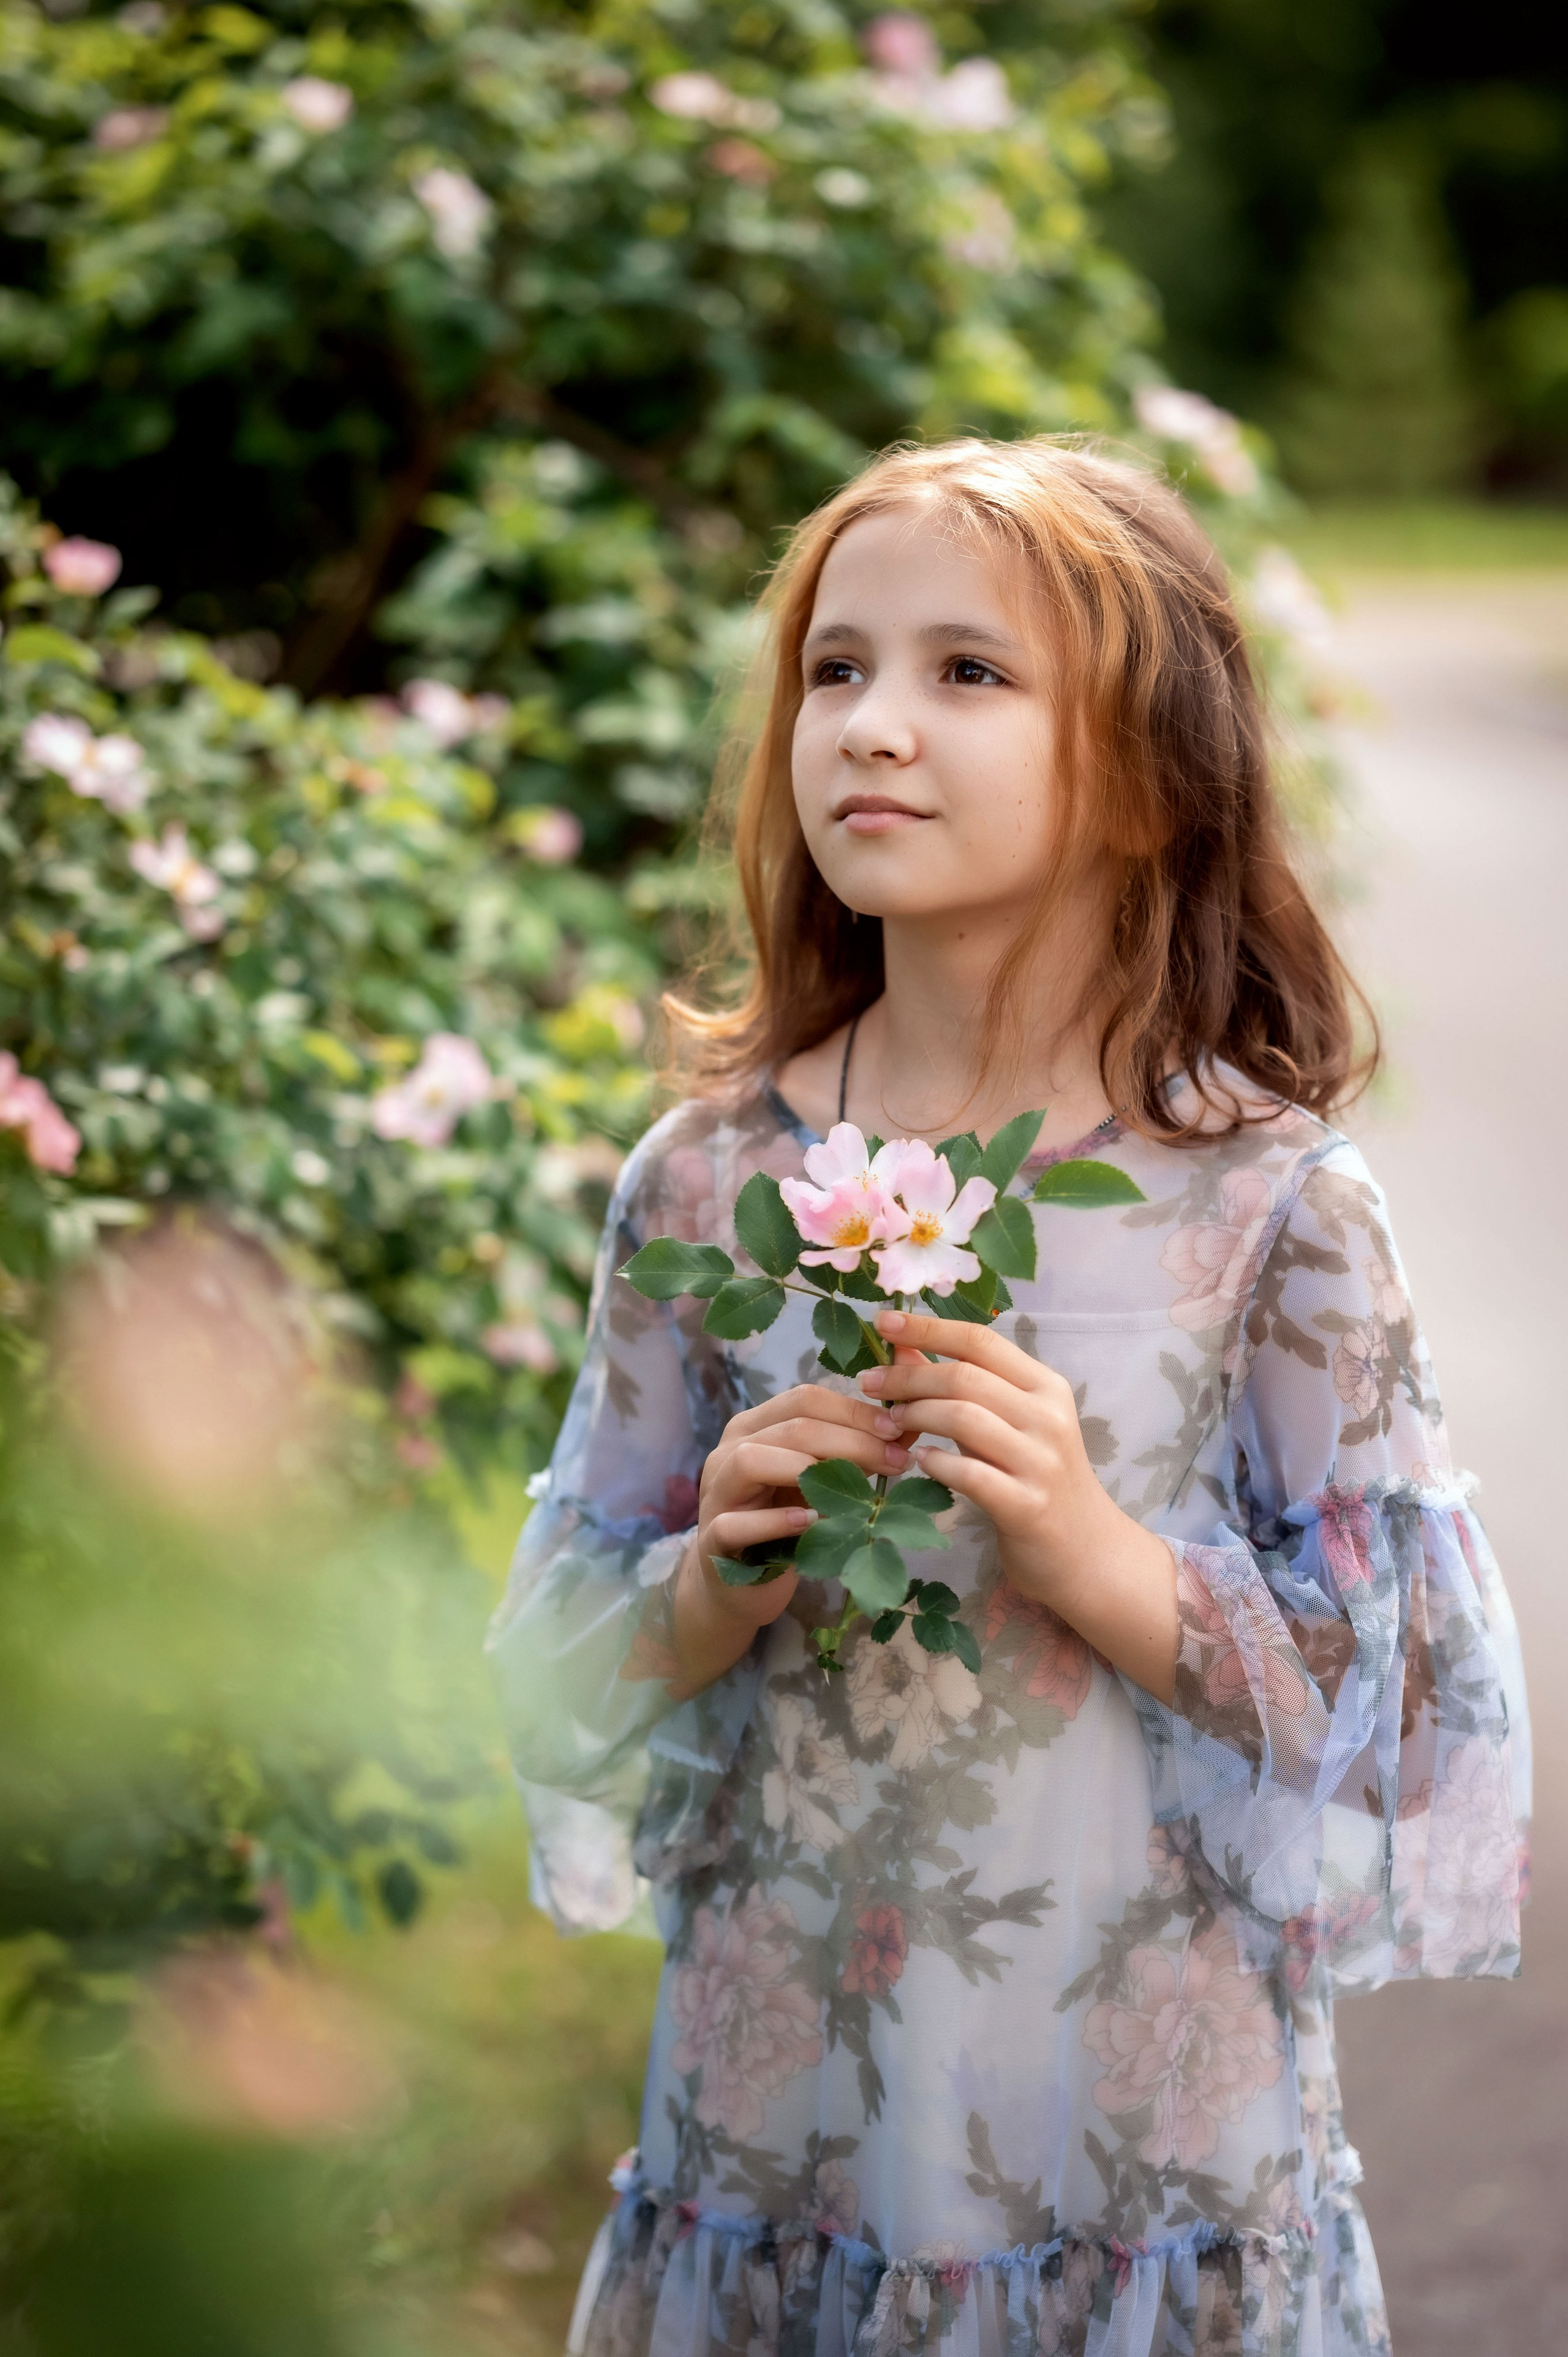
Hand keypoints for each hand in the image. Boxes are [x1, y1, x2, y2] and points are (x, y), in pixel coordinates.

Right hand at [673, 1380, 913, 1690]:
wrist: (738, 1585)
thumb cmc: (783, 1525)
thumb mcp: (817, 1483)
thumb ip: (849, 1454)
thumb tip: (906, 1431)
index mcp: (754, 1427)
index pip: (804, 1399)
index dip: (855, 1411)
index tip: (899, 1429)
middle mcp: (728, 1451)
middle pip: (789, 1427)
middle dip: (850, 1440)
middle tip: (895, 1461)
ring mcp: (716, 1494)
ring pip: (751, 1460)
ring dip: (808, 1468)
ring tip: (856, 1488)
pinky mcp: (712, 1539)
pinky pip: (735, 1524)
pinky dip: (774, 1521)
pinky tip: (809, 1523)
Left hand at [858, 1309, 1177, 1701]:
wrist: (1086, 1552)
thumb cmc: (1035, 1479)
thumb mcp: (1004, 1423)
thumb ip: (958, 1385)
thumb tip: (901, 1344)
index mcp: (1045, 1386)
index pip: (981, 1341)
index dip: (928, 1327)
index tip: (884, 1320)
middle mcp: (1048, 1417)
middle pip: (966, 1377)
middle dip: (908, 1376)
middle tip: (869, 1383)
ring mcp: (1041, 1462)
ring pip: (965, 1418)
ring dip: (915, 1415)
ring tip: (888, 1423)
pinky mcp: (1028, 1506)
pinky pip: (970, 1474)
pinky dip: (936, 1463)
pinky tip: (917, 1460)